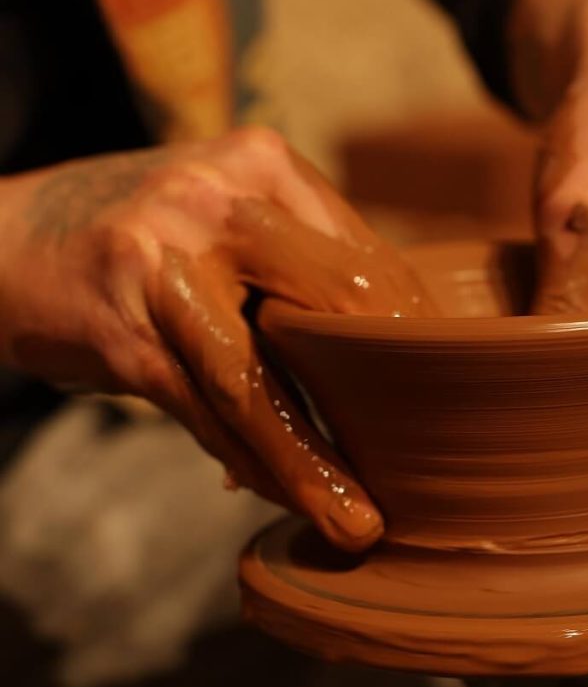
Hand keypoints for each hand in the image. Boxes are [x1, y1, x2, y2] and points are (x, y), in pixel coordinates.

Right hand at [0, 127, 435, 550]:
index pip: (369, 258)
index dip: (415, 335)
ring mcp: (164, 258)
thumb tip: (385, 352)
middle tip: (427, 463)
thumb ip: (298, 263)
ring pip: (265, 379)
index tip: (445, 393)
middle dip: (389, 394)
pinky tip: (289, 499)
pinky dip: (252, 462)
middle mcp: (219, 197)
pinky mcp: (122, 325)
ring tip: (359, 520)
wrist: (4, 235)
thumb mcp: (226, 217)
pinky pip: (205, 409)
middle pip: (337, 305)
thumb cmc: (141, 238)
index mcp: (263, 166)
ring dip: (316, 464)